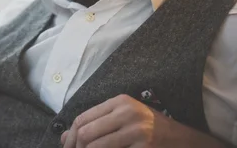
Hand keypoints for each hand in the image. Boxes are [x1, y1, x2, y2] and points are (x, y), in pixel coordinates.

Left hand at [60, 94, 176, 147]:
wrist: (183, 140)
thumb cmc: (149, 128)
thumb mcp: (122, 118)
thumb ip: (95, 124)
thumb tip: (63, 138)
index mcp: (119, 101)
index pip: (82, 118)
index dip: (70, 136)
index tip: (66, 147)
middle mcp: (127, 113)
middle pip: (85, 132)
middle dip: (75, 147)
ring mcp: (137, 131)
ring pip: (95, 146)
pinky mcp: (143, 147)